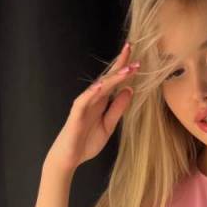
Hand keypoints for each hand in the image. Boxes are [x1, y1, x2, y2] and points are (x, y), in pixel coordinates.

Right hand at [47, 41, 138, 171]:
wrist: (69, 158)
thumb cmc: (86, 141)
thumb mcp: (109, 125)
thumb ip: (118, 109)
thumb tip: (129, 90)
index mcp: (101, 101)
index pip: (114, 81)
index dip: (124, 68)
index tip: (137, 56)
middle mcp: (92, 99)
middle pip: (107, 78)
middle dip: (119, 64)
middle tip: (131, 48)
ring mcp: (83, 105)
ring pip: (98, 87)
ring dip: (112, 77)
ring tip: (126, 69)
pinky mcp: (76, 115)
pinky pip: (83, 101)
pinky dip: (91, 92)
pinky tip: (100, 85)